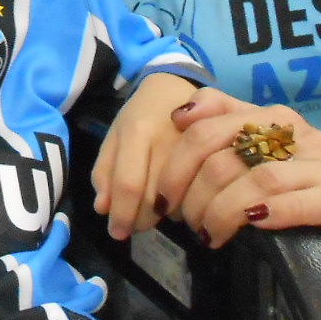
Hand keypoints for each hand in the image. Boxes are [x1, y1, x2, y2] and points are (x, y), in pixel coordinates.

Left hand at [92, 72, 197, 239]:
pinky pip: (200, 195)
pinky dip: (184, 205)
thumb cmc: (141, 116)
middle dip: (142, 221)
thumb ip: (104, 171)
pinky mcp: (217, 153)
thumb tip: (102, 209)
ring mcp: (198, 148)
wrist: (177, 86)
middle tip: (135, 225)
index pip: (129, 184)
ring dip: (164, 216)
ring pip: (180, 201)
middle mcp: (169, 140)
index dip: (122, 214)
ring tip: (155, 208)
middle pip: (155, 199)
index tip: (117, 233)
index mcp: (138, 131)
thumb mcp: (115, 136)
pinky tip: (176, 199)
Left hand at [154, 88, 320, 262]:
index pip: (214, 114)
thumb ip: (226, 140)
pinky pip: (303, 201)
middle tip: (182, 218)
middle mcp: (296, 133)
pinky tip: (253, 224)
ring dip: (222, 209)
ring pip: (258, 177)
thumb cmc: (309, 189)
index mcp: (271, 118)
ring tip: (208, 233)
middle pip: (226, 148)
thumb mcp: (266, 159)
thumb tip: (176, 125)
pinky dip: (271, 212)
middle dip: (192, 188)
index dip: (180, 146)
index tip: (164, 184)